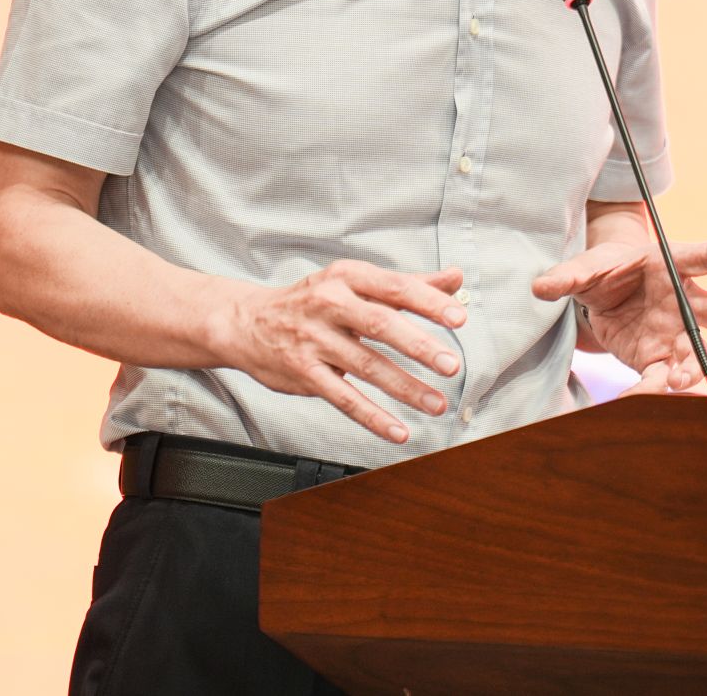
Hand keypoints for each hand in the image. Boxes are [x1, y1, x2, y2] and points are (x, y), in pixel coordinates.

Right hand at [210, 260, 466, 443]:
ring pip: (365, 366)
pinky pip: (342, 398)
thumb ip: (407, 283)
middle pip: (381, 325)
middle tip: (452, 364)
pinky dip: (372, 417)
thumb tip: (456, 279)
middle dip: (419, 346)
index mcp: (348, 277)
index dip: (429, 302)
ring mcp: (314, 340)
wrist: (247, 322)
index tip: (460, 317)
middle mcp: (329, 304)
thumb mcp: (355, 282)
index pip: (395, 288)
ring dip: (404, 387)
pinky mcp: (303, 372)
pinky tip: (398, 430)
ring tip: (437, 402)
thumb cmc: (312, 300)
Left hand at [533, 236, 706, 393]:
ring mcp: (678, 331)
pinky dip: (657, 388)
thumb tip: (539, 287)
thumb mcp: (586, 266)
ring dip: (697, 366)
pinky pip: (665, 375)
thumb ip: (568, 275)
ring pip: (702, 350)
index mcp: (673, 263)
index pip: (704, 255)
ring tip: (679, 380)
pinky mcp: (660, 357)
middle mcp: (686, 299)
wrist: (601, 293)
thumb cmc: (604, 269)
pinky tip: (641, 397)